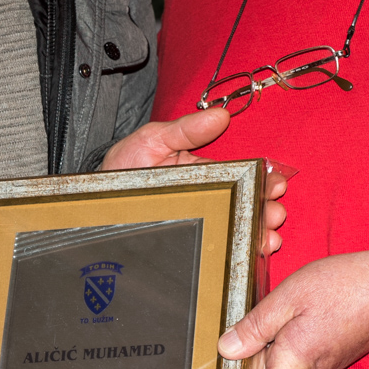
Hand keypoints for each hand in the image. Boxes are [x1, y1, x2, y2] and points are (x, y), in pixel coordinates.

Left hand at [100, 112, 288, 255]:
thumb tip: (221, 115)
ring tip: (270, 237)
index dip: (262, 180)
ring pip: (238, 228)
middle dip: (266, 210)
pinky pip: (221, 249)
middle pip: (245, 205)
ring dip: (260, 233)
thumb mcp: (150, 142)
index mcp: (203, 171)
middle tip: (276, 214)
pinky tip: (257, 254)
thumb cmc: (119, 174)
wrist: (92, 210)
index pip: (241, 176)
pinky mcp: (193, 246)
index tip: (276, 183)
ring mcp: (201, 222)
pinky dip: (243, 252)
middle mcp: (207, 198)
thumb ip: (184, 130)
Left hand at [217, 248, 368, 368]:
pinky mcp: (331, 354)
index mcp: (294, 361)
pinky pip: (296, 359)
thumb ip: (257, 324)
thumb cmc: (345, 288)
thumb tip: (227, 349)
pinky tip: (275, 325)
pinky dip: (281, 348)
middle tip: (219, 366)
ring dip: (263, 357)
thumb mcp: (290, 296)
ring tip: (242, 337)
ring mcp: (322, 365)